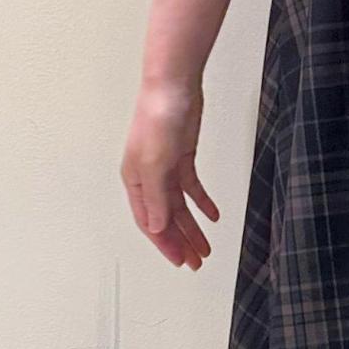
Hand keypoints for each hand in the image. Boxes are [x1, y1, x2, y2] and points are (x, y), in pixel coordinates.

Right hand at [121, 79, 219, 270]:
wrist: (174, 87)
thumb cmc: (157, 119)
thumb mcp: (155, 164)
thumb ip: (156, 198)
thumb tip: (157, 227)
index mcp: (135, 180)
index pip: (150, 221)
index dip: (165, 244)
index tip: (181, 261)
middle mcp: (148, 177)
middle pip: (166, 218)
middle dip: (181, 242)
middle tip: (196, 261)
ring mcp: (165, 167)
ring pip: (180, 206)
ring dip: (193, 227)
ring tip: (206, 247)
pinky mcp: (182, 157)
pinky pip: (192, 187)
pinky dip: (203, 202)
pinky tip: (213, 216)